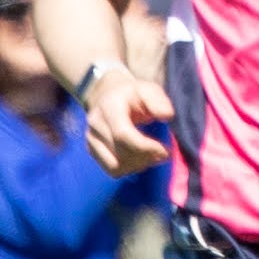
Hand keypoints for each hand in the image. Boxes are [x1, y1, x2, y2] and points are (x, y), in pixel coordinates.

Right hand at [79, 56, 172, 176]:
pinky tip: (141, 160)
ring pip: (114, 166)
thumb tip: (167, 115)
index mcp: (109, 107)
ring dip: (138, 166)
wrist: (108, 95)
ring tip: (153, 157)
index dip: (145, 147)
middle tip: (164, 154)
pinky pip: (111, 169)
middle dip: (146, 157)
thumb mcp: (148, 89)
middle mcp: (95, 125)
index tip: (165, 150)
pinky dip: (129, 169)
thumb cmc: (133, 94)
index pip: (122, 134)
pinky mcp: (92, 151)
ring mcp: (91, 139)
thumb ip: (158, 101)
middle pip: (120, 153)